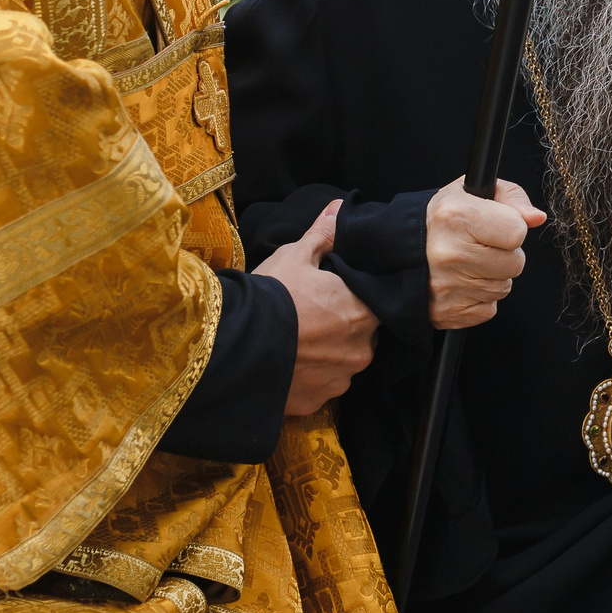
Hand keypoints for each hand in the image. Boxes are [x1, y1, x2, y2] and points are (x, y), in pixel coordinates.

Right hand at [253, 199, 377, 416]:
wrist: (235, 345)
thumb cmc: (272, 295)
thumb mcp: (296, 256)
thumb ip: (324, 235)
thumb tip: (340, 208)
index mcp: (364, 312)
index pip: (376, 306)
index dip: (356, 300)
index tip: (336, 296)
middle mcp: (361, 351)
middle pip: (361, 337)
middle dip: (343, 329)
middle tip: (312, 318)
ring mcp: (340, 381)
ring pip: (341, 365)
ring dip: (327, 356)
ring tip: (297, 342)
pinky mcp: (316, 403)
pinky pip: (319, 388)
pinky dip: (307, 378)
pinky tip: (287, 364)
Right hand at [426, 177, 546, 329]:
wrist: (399, 252)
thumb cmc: (442, 219)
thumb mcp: (472, 192)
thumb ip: (512, 197)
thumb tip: (536, 218)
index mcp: (458, 216)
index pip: (517, 232)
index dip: (511, 228)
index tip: (494, 226)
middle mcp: (450, 252)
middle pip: (515, 264)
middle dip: (505, 255)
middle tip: (480, 246)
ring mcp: (448, 286)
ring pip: (503, 288)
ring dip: (493, 277)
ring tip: (469, 263)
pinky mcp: (448, 312)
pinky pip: (488, 309)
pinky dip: (480, 298)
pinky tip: (462, 282)